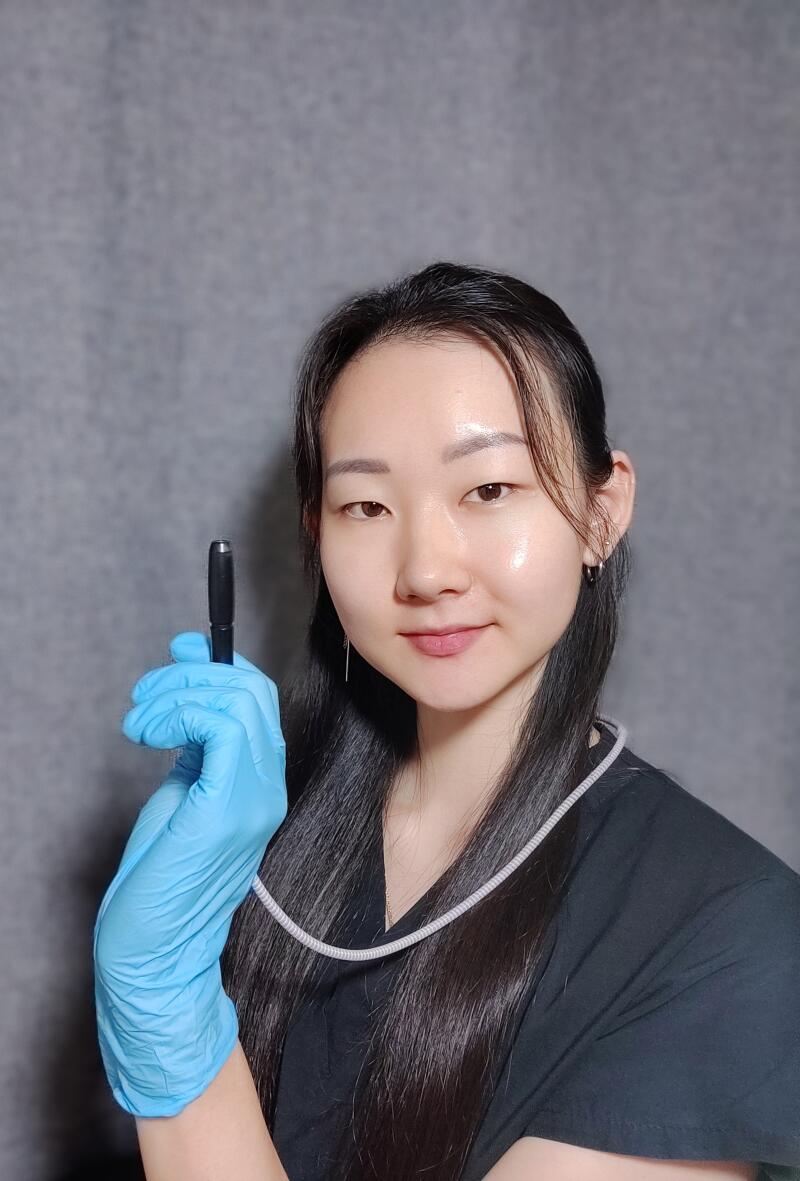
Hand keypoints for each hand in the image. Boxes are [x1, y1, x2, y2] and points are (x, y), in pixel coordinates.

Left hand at [93, 631, 287, 1116]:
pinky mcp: (226, 810)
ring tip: (141, 722)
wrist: (156, 951)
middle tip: (145, 700)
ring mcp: (255, 799)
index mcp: (261, 782)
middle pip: (253, 692)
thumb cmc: (162, 878)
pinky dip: (181, 715)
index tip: (176, 655)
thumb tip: (187, 681)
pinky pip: (221, 729)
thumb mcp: (181, 789)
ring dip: (179, 694)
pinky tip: (149, 737)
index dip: (218, 666)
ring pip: (240, 702)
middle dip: (192, 676)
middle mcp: (268, 787)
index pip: (259, 700)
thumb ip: (191, 738)